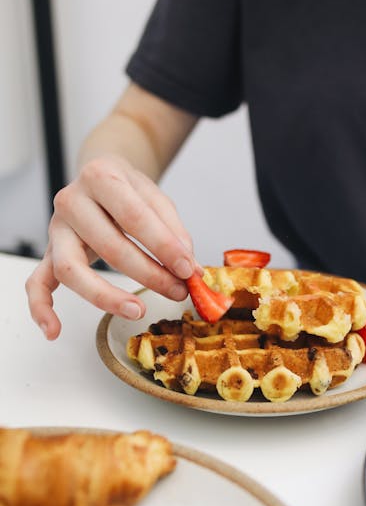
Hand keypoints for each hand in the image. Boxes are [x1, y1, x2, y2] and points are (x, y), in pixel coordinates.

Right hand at [26, 155, 200, 339]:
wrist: (99, 175)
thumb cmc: (127, 190)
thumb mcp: (155, 197)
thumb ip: (173, 230)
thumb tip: (189, 268)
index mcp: (101, 177)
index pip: (134, 216)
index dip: (163, 246)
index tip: (187, 269)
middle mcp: (72, 201)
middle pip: (108, 246)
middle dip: (148, 274)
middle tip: (177, 290)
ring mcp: (56, 229)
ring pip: (70, 269)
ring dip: (105, 296)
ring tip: (137, 310)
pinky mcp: (49, 252)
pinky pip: (36, 283)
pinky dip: (41, 308)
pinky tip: (54, 330)